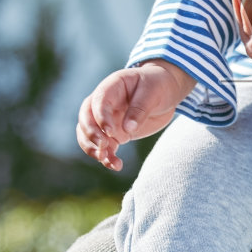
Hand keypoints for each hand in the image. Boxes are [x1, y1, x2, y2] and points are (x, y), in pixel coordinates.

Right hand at [76, 59, 196, 170]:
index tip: (110, 132)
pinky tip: (115, 165)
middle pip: (86, 118)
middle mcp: (103, 103)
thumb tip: (128, 129)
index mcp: (111, 86)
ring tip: (107, 160)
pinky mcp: (113, 134)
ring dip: (93, 149)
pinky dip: (106, 157)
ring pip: (88, 135)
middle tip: (103, 146)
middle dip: (91, 134)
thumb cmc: (157, 86)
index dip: (101, 117)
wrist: (165, 92)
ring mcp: (106, 119)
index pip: (98, 101)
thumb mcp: (153, 92)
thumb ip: (140, 109)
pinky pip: (103, 147)